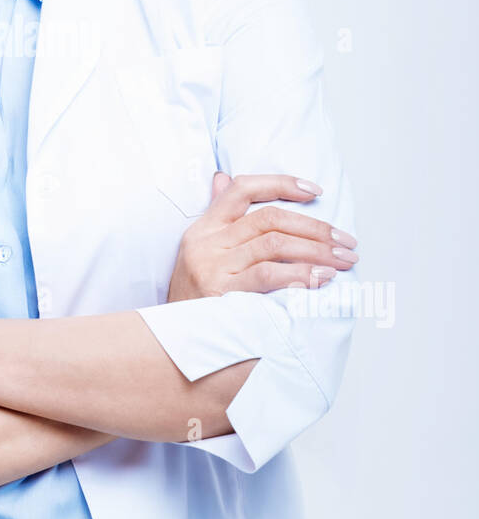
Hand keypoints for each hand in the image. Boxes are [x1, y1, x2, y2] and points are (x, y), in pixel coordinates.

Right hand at [167, 172, 358, 301]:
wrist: (171, 341)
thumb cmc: (195, 296)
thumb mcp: (199, 251)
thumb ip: (218, 215)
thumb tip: (222, 177)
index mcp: (204, 227)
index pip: (242, 188)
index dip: (281, 183)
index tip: (315, 190)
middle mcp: (207, 242)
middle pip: (269, 218)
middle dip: (315, 227)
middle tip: (346, 242)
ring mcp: (212, 266)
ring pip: (273, 244)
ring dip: (315, 251)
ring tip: (342, 262)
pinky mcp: (220, 293)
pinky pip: (266, 276)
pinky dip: (298, 275)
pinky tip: (320, 279)